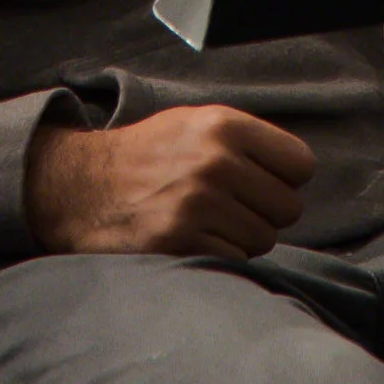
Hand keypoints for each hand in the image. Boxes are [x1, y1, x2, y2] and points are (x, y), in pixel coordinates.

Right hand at [24, 104, 314, 258]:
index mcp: (223, 125)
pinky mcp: (181, 241)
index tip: (262, 181)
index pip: (300, 164)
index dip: (285, 177)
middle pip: (288, 208)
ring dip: (243, 238)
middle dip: (264, 212)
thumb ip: (245, 140)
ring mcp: (198, 204)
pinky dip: (220, 257)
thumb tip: (298, 173)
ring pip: (264, 239)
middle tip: (233, 206)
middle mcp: (215, 161)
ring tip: (209, 222)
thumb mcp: (194, 123)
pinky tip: (195, 240)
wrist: (83, 186)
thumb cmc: (148, 155)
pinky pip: (235, 261)